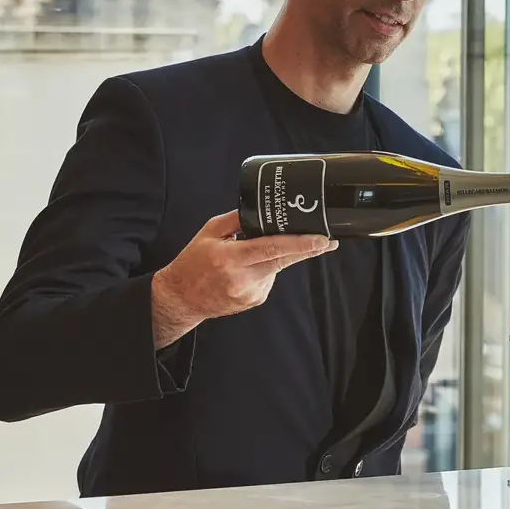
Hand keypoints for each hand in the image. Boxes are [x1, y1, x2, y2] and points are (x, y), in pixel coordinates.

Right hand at [150, 210, 335, 348]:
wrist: (181, 298)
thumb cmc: (193, 263)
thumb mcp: (209, 232)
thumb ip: (236, 219)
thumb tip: (261, 208)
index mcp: (230, 258)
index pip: (272, 249)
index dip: (300, 244)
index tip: (322, 240)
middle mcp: (242, 278)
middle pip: (283, 260)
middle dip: (308, 249)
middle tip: (328, 241)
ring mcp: (250, 293)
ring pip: (277, 268)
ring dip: (276, 258)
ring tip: (250, 256)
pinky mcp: (256, 300)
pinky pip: (269, 278)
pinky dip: (266, 270)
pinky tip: (247, 271)